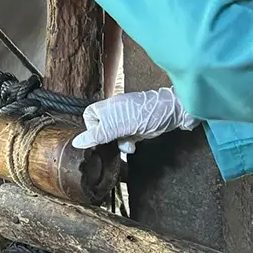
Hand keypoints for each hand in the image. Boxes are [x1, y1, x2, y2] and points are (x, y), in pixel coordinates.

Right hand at [71, 88, 198, 153]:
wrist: (174, 113)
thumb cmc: (148, 112)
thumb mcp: (119, 125)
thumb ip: (99, 133)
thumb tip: (77, 142)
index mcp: (108, 107)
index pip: (90, 117)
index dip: (91, 128)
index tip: (98, 138)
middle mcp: (117, 113)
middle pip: (102, 129)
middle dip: (106, 140)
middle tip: (112, 145)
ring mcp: (128, 121)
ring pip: (114, 137)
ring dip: (119, 144)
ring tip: (127, 146)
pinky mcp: (139, 129)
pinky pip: (126, 140)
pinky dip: (128, 145)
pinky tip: (134, 146)